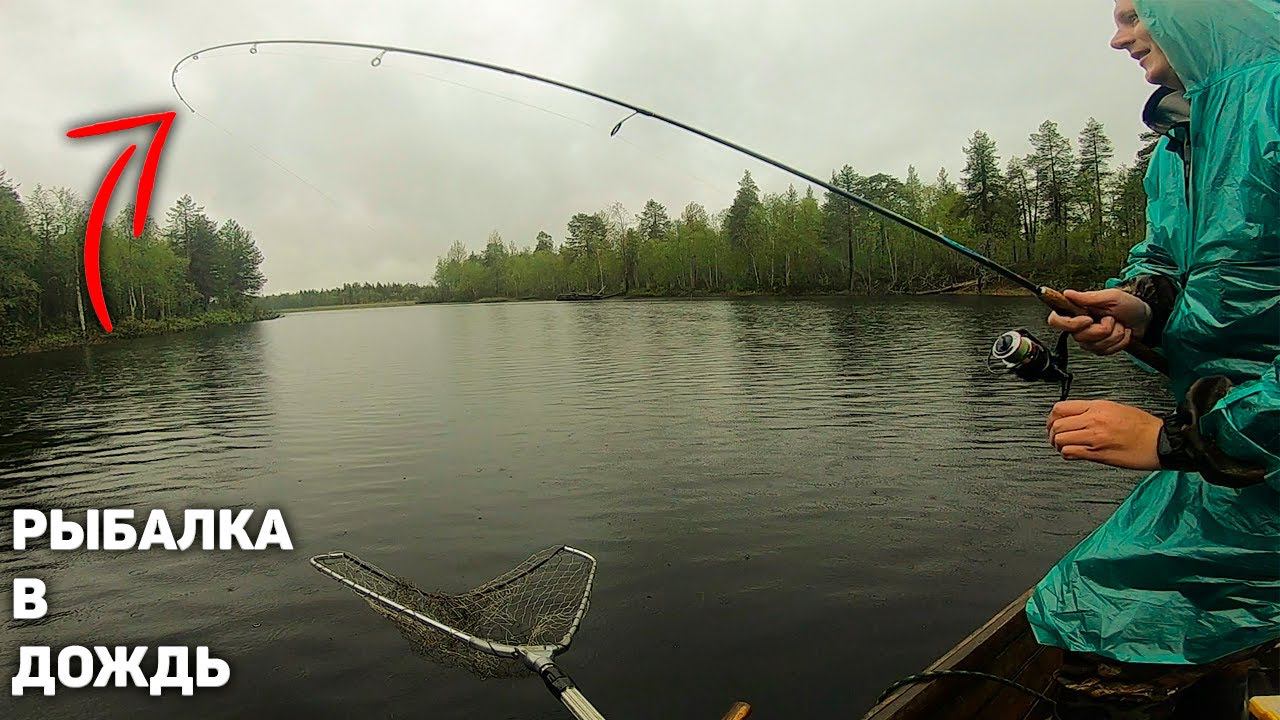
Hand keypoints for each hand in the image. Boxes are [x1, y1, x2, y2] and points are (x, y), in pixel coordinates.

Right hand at [1047, 288, 1151, 355]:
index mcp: (1078, 312)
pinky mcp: (1100, 349)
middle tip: (1112, 319)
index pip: (1056, 321)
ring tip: (1119, 325)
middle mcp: (1080, 327)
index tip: (1088, 319)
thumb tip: (1068, 294)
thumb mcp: (1110, 296)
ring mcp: (1089, 339)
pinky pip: (1105, 352)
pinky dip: (1119, 342)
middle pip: (1080, 337)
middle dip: (1102, 329)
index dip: (1070, 324)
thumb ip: (1088, 297)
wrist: (1144, 318)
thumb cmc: (1128, 305)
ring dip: (1114, 335)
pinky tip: (1122, 333)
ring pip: (1094, 346)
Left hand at [1047, 400, 1161, 469]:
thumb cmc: (1144, 427)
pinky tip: (1073, 453)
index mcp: (1098, 406)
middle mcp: (1093, 420)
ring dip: (1058, 444)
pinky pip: (1070, 452)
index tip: (1054, 422)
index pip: (1061, 408)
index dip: (1052, 417)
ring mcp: (1094, 437)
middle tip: (1056, 436)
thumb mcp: (1116, 408)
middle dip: (1052, 431)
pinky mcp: (1097, 454)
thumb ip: (1093, 411)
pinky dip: (1067, 453)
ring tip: (1064, 446)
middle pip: (1056, 424)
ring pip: (1060, 438)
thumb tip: (1077, 417)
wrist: (1161, 441)